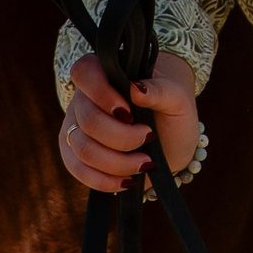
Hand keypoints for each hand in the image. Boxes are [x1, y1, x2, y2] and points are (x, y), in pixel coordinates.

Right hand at [58, 50, 199, 194]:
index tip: (130, 112)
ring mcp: (76, 126)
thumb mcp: (177, 99)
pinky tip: (127, 180)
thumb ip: (161, 90)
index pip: (85, 72)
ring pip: (83, 148)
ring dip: (117, 162)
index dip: (102, 94)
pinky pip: (78, 170)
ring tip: (145, 162)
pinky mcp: (75, 154)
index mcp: (105, 72)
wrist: (171, 141)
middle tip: (148, 137)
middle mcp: (85, 98)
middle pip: (88, 120)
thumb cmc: (173, 112)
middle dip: (122, 137)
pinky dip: (104, 180)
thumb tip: (136, 89)